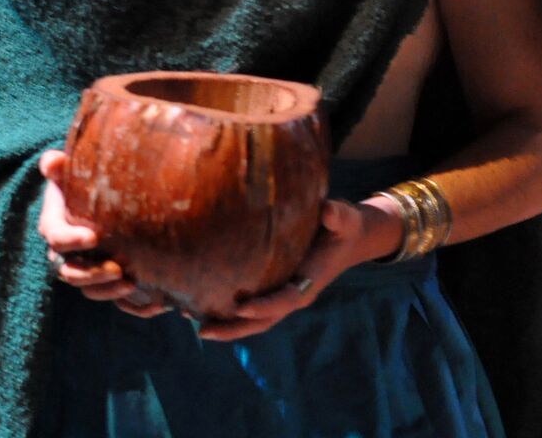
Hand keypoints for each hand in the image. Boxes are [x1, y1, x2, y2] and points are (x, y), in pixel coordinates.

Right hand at [37, 149, 171, 317]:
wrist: (99, 192)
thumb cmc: (83, 177)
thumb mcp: (70, 169)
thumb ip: (58, 165)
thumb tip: (52, 161)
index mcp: (54, 223)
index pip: (55, 236)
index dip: (71, 240)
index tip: (94, 237)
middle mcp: (64, 250)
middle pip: (69, 272)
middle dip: (92, 274)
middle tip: (118, 268)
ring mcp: (81, 264)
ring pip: (87, 288)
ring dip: (107, 290)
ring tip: (131, 282)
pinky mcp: (100, 274)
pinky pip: (107, 293)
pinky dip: (124, 300)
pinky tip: (146, 297)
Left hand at [195, 197, 383, 342]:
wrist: (348, 238)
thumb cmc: (342, 227)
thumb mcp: (343, 219)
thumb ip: (337, 215)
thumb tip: (328, 210)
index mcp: (307, 283)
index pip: (283, 300)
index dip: (263, 306)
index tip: (240, 308)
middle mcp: (293, 295)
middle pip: (262, 321)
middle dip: (234, 328)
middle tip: (203, 331)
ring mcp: (282, 294)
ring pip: (253, 319)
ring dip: (226, 325)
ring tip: (193, 322)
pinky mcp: (274, 287)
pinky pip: (251, 305)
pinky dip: (229, 310)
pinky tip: (203, 301)